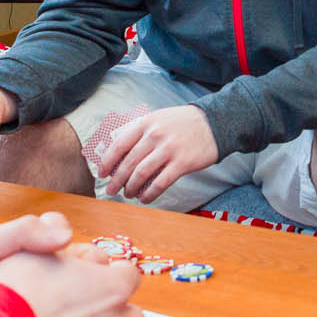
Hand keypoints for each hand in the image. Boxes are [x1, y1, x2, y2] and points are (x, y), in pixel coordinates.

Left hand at [94, 104, 218, 203]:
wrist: (215, 122)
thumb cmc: (183, 122)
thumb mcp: (159, 118)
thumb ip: (141, 132)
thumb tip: (121, 153)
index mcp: (146, 123)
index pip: (119, 145)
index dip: (107, 162)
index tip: (102, 174)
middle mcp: (155, 136)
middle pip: (128, 163)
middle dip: (116, 180)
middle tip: (111, 190)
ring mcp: (169, 150)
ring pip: (141, 174)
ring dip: (130, 188)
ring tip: (127, 195)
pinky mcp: (182, 163)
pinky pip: (160, 183)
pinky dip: (149, 193)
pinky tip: (145, 198)